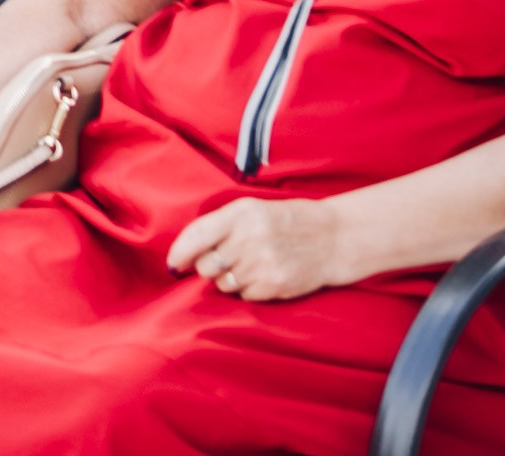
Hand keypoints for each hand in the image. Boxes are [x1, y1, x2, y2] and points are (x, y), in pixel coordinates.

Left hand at [166, 196, 346, 301]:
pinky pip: (243, 296)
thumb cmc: (285, 221)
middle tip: (226, 259)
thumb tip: (184, 254)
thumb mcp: (251, 210)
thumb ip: (219, 226)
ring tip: (250, 265)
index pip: (197, 235)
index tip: (173, 264)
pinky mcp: (274, 285)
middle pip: (206, 265)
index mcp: (241, 213)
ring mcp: (262, 263)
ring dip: (228, 279)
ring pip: (223, 284)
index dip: (179, 252)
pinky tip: (263, 275)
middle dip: (208, 267)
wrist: (331, 238)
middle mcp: (250, 238)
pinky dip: (247, 290)